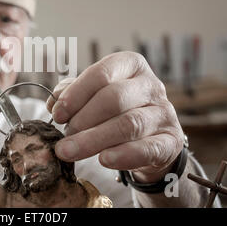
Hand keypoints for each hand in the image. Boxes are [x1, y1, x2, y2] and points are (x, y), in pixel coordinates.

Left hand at [47, 51, 183, 182]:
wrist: (147, 139)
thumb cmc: (113, 111)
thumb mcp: (92, 96)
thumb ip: (72, 94)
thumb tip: (55, 102)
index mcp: (130, 65)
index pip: (102, 73)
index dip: (76, 94)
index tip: (58, 114)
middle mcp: (151, 85)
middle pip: (114, 98)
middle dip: (83, 119)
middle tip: (64, 137)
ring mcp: (164, 112)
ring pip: (128, 124)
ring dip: (93, 140)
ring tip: (69, 151)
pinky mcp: (171, 140)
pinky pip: (148, 148)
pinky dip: (124, 155)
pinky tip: (104, 160)